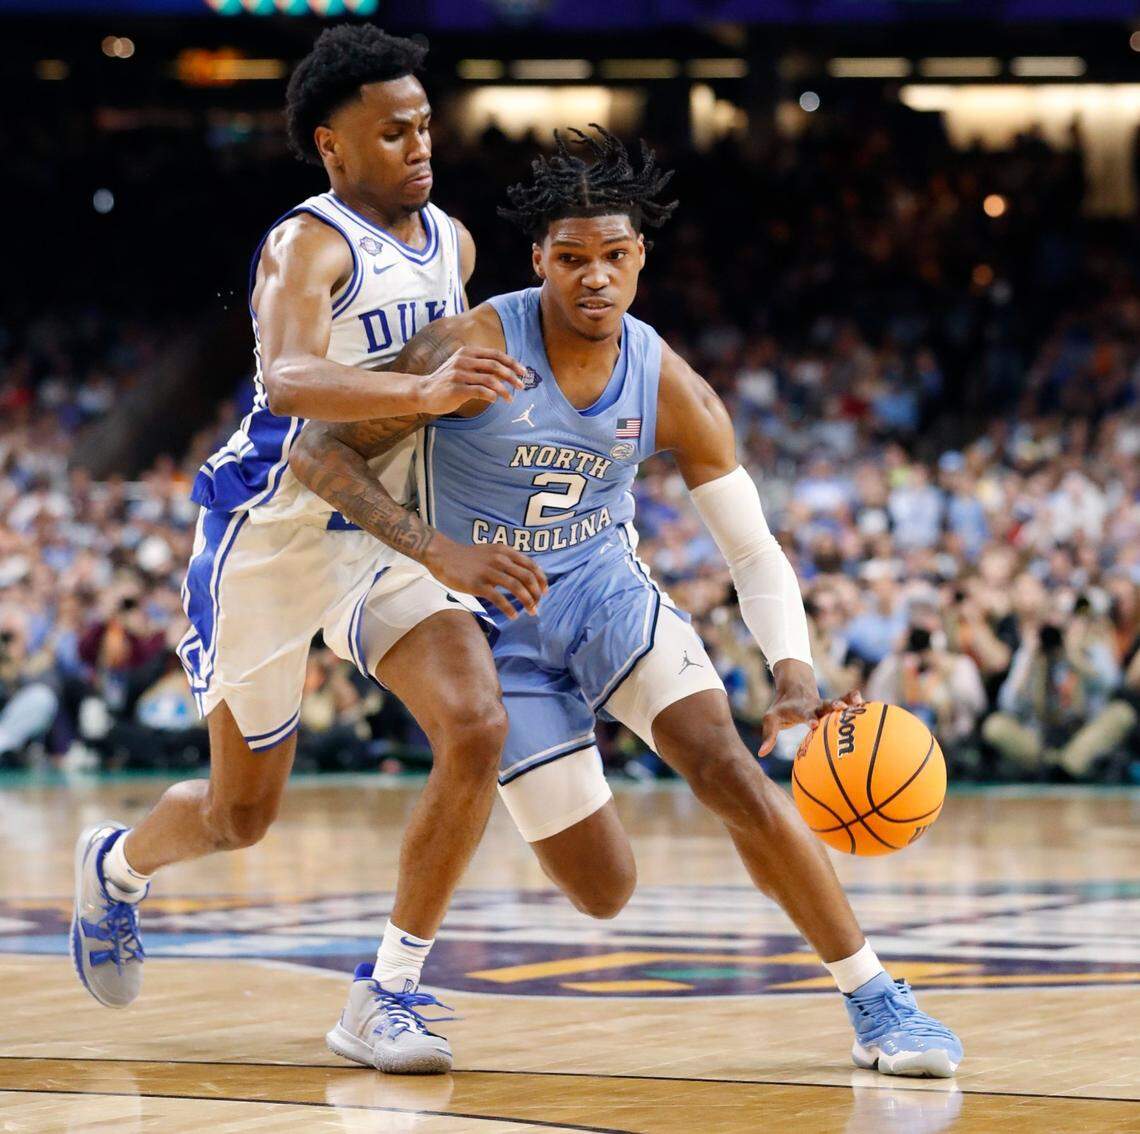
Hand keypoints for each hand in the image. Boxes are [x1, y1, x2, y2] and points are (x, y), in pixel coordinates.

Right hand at [420, 346, 527, 414]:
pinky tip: (494, 400)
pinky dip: (491, 395)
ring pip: (490, 380)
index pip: (495, 354)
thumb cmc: (447, 382)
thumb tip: (506, 374)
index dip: (511, 362)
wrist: (423, 392)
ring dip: (504, 390)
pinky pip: (480, 391)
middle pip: (495, 365)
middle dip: (511, 376)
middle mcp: (463, 360)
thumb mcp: (463, 368)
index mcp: (467, 352)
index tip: (523, 372)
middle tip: (521, 386)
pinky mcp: (455, 388)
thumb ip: (481, 368)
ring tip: (510, 398)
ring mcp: (459, 374)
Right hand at [425, 536, 547, 619]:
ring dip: (528, 602)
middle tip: (538, 604)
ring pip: (517, 588)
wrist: (443, 555)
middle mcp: (500, 560)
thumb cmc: (468, 557)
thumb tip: (523, 575)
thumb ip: (507, 560)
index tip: (545, 591)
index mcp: (505, 551)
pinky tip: (513, 616)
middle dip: (537, 593)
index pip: (531, 565)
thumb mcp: (492, 551)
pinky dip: (509, 608)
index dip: (541, 580)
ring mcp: (489, 572)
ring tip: (532, 612)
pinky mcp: (478, 584)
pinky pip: (499, 598)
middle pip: (527, 578)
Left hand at [758, 661, 862, 756]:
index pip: (804, 713)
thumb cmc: (782, 709)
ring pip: (838, 701)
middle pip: (824, 704)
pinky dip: (856, 703)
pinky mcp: (833, 705)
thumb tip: (761, 754)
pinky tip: (870, 705)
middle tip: (841, 708)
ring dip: (848, 702)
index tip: (815, 724)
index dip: (809, 718)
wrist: (793, 688)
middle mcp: (814, 705)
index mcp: (800, 709)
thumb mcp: (771, 719)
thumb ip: (768, 735)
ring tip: (860, 702)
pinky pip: (847, 702)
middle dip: (832, 706)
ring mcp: (825, 704)